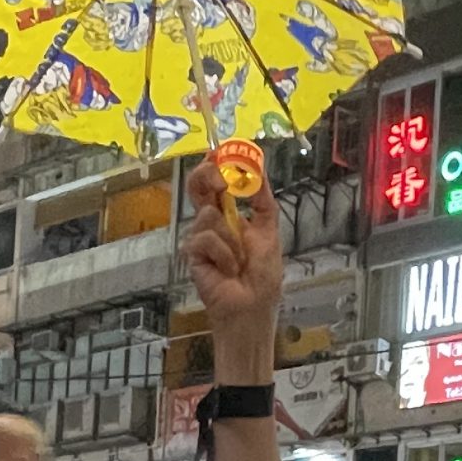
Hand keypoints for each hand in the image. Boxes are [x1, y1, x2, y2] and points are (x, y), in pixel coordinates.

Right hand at [184, 157, 282, 384]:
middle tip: (221, 178)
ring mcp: (200, 238)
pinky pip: (205, 240)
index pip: (217, 182)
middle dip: (208, 176)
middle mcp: (211, 222)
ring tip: (239, 262)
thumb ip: (262, 200)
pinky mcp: (192, 255)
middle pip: (198, 186)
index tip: (220, 151)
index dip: (216, 164)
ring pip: (208, 215)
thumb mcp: (269, 232)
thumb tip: (259, 169)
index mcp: (231, 215)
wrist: (251, 310)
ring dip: (231, 240)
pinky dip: (223, 256)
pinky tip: (228, 271)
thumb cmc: (262, 278)